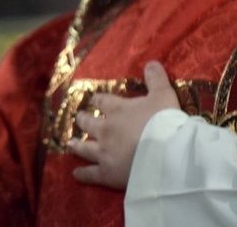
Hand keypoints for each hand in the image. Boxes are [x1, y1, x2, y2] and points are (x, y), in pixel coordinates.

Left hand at [68, 61, 179, 188]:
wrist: (166, 154)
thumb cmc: (165, 122)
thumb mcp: (164, 96)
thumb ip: (156, 79)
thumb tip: (151, 62)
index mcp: (117, 110)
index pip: (102, 101)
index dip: (97, 100)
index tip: (94, 100)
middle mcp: (106, 129)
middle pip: (89, 123)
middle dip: (83, 120)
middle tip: (78, 119)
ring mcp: (104, 152)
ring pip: (85, 147)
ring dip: (77, 145)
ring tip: (70, 143)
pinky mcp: (107, 172)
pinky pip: (91, 173)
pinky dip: (83, 174)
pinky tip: (76, 174)